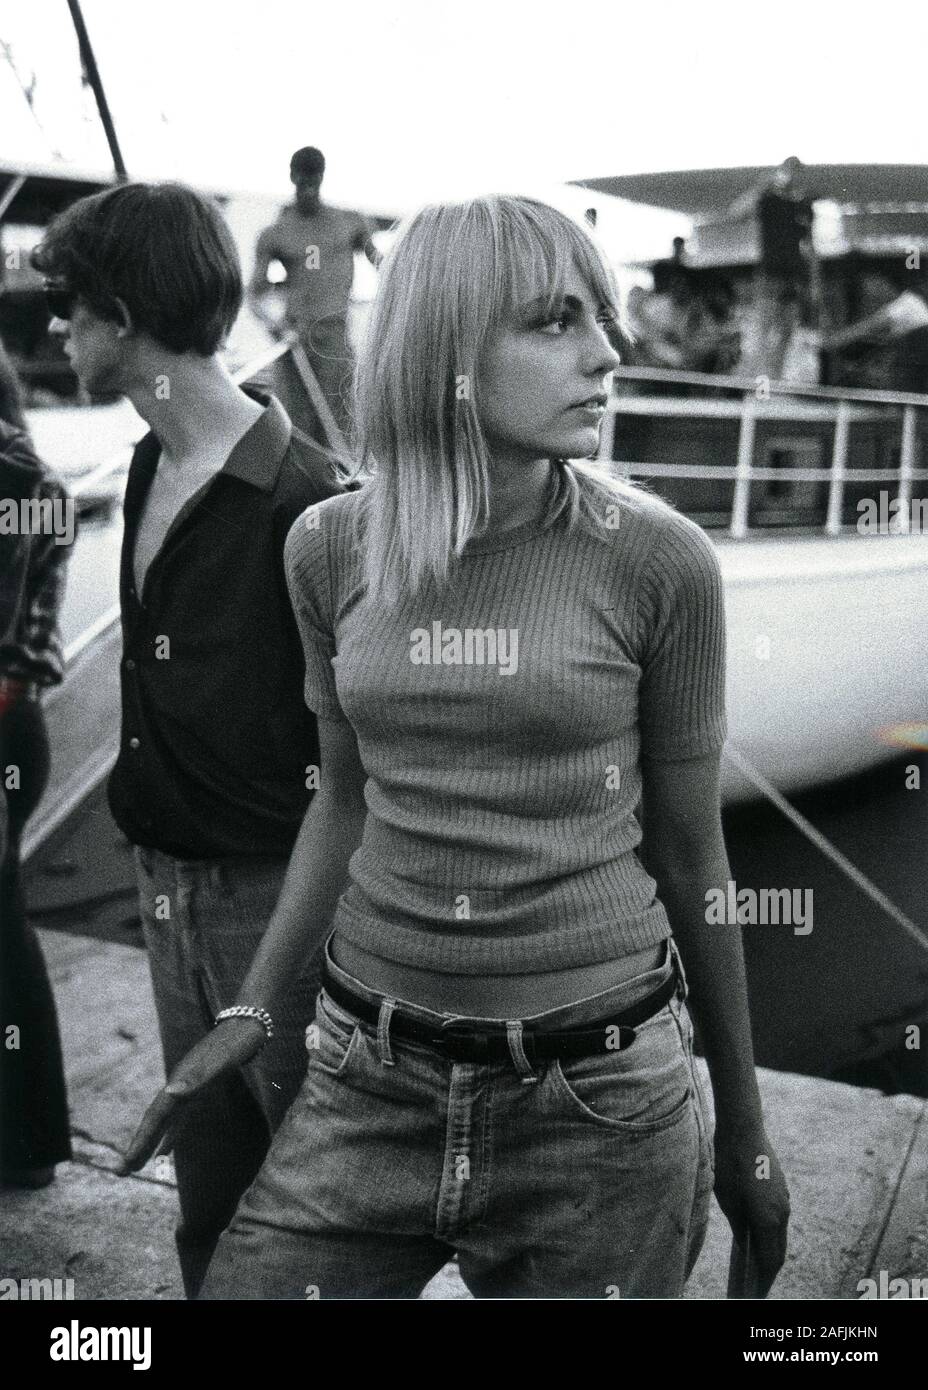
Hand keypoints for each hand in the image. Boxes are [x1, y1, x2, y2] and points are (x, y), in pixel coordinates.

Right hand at [117, 1018, 266, 1174]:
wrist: (248, 1023)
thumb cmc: (237, 1042)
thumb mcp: (222, 1060)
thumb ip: (197, 1077)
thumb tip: (169, 1092)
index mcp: (180, 1081)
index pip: (156, 1116)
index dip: (141, 1139)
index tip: (128, 1162)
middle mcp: (178, 1086)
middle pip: (154, 1121)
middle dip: (137, 1146)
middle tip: (120, 1172)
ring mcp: (186, 1088)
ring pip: (163, 1122)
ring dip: (148, 1144)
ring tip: (133, 1167)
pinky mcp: (198, 1091)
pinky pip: (178, 1119)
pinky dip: (169, 1137)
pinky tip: (163, 1153)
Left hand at [713, 1125, 789, 1296]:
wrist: (744, 1128)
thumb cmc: (729, 1164)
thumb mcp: (727, 1199)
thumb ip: (738, 1226)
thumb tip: (744, 1244)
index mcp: (768, 1220)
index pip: (768, 1262)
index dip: (761, 1282)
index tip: (751, 1295)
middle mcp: (782, 1214)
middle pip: (777, 1253)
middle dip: (767, 1273)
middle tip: (753, 1289)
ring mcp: (785, 1201)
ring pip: (780, 1237)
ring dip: (770, 1254)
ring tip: (754, 1268)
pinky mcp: (781, 1191)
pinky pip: (779, 1221)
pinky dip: (770, 1236)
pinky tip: (757, 1239)